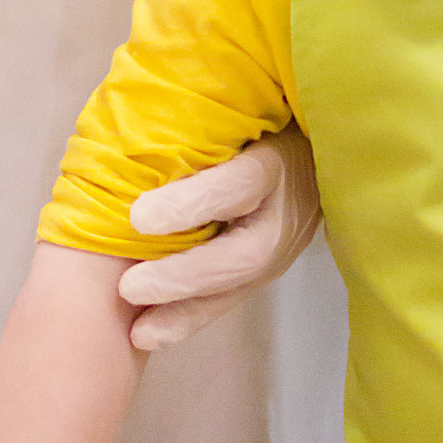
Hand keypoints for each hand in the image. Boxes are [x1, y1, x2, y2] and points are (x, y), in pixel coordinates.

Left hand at [115, 128, 319, 349]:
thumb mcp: (240, 113)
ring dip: (184, 311)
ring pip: (236, 287)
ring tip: (138, 330)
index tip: (138, 216)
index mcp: (278, 160)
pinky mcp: (269, 270)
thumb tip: (136, 108)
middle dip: (184, 276)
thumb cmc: (256, 121)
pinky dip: (187, 319)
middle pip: (242, 254)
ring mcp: (283, 247)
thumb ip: (197, 119)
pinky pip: (228, 299)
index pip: (240, 185)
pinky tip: (148, 334)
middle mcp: (287, 210)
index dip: (192, 204)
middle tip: (130, 287)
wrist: (313, 150)